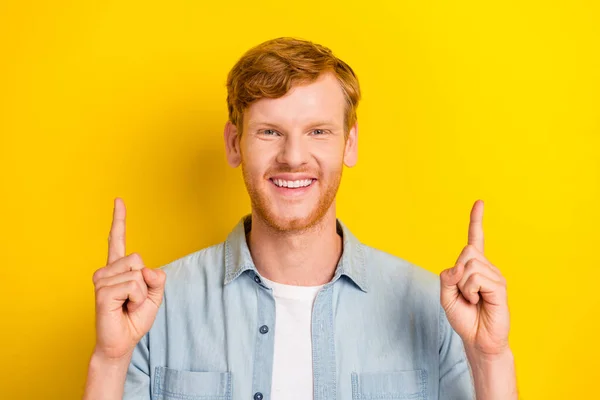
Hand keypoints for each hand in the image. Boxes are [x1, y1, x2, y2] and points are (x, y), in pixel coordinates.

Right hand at [91, 198, 165, 360]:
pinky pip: (133, 285)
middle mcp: (107, 271)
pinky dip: (136, 299)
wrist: (122, 342)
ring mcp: (102, 280)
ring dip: (141, 294)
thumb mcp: (155, 296)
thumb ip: (156, 278)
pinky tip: (124, 307)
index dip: (119, 220)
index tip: (118, 200)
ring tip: (127, 305)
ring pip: (137, 274)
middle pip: (138, 259)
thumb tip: (145, 269)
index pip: (117, 240)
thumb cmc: (135, 318)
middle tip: (133, 300)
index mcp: (119, 269)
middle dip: (145, 282)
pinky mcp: (102, 291)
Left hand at [440, 200, 509, 355]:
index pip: (475, 239)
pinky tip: (478, 301)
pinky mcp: (500, 286)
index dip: (476, 220)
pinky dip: (470, 291)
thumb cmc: (464, 317)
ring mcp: (495, 276)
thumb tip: (459, 266)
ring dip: (463, 286)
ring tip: (472, 300)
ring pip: (469, 265)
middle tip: (463, 293)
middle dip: (457, 272)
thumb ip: (447, 277)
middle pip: (466, 252)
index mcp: (473, 267)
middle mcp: (486, 267)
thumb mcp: (446, 295)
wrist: (478, 339)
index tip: (479, 202)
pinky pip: (476, 278)